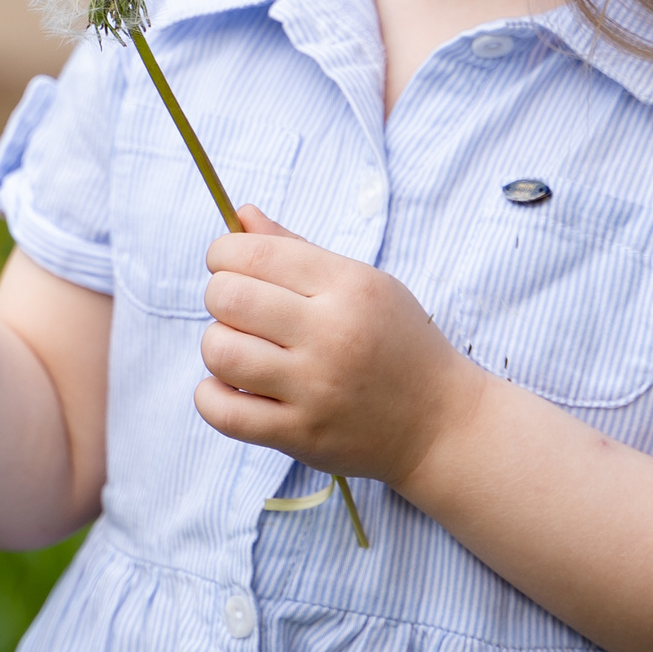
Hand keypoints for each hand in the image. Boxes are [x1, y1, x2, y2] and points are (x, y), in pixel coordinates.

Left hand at [195, 207, 484, 484]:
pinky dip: (211, 395)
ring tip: (240, 349)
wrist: (440, 422)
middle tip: (236, 308)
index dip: (224, 254)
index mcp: (348, 286)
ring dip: (218, 345)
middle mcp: (331, 334)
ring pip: (220, 352)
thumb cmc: (397, 343)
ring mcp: (315, 388)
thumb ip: (297, 250)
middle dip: (219, 295)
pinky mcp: (301, 435)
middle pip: (229, 298)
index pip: (256, 254)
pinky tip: (232, 386)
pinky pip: (225, 411)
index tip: (228, 265)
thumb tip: (241, 216)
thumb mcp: (363, 283)